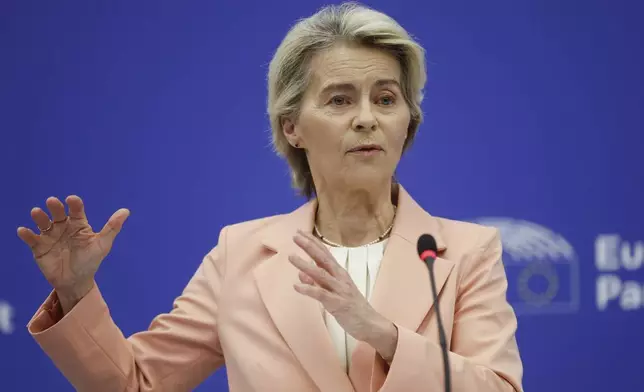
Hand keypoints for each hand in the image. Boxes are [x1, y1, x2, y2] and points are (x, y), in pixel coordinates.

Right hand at [17, 196, 129, 312]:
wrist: (76, 282)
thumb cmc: (90, 261)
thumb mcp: (102, 244)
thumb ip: (112, 227)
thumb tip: (126, 211)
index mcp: (79, 224)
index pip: (76, 210)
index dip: (74, 204)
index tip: (72, 200)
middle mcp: (63, 226)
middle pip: (58, 212)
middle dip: (55, 206)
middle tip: (52, 202)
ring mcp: (50, 236)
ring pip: (42, 222)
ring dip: (39, 216)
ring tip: (36, 213)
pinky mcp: (39, 247)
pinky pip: (31, 238)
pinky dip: (26, 234)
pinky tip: (23, 231)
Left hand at [289, 230, 397, 361]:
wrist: (371, 324)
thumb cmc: (352, 307)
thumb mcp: (333, 292)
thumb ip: (317, 282)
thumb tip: (300, 273)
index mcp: (339, 273)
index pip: (324, 253)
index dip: (313, 242)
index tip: (300, 232)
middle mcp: (340, 278)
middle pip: (323, 258)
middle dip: (309, 246)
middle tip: (295, 236)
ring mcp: (339, 290)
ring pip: (320, 274)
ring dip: (305, 265)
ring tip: (291, 257)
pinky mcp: (337, 303)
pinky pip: (321, 295)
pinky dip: (308, 290)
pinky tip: (296, 286)